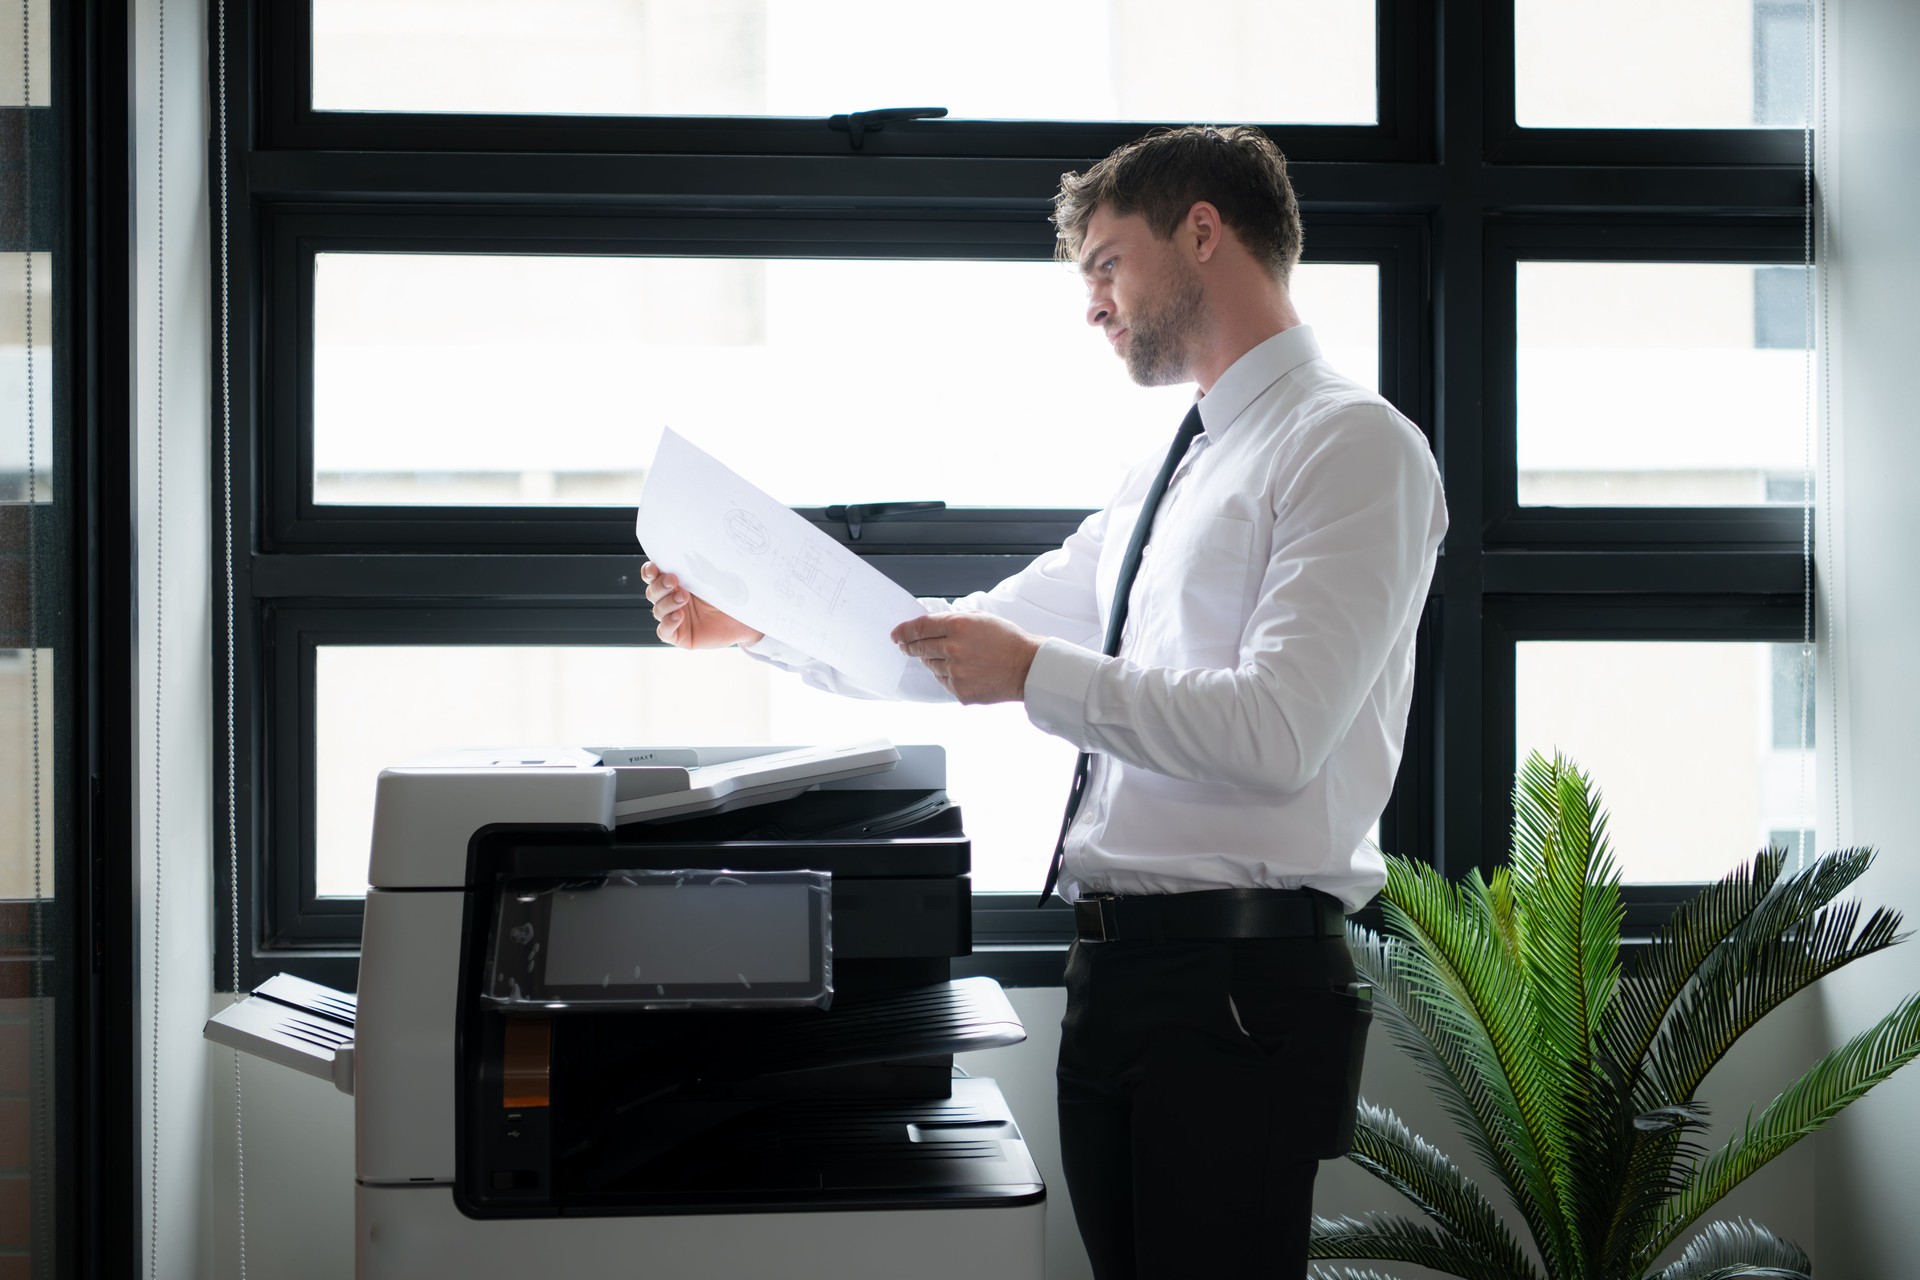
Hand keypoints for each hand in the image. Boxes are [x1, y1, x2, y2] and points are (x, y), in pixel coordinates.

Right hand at [641, 561, 762, 649]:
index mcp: (677, 583)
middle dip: (660, 585)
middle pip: (653, 592)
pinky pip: (664, 631)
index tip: (654, 567)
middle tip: (674, 580)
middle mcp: (671, 600)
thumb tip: (691, 554)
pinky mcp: (679, 635)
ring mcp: (673, 617)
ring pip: (658, 610)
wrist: (744, 620)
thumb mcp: (715, 580)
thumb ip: (700, 570)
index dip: (649, 571)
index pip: (654, 576)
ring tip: (683, 598)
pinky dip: (668, 623)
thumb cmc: (729, 597)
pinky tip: (679, 616)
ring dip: (667, 602)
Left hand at [892, 613, 1040, 704]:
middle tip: (906, 646)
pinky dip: (948, 676)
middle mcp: (953, 649)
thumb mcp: (980, 618)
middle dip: (910, 646)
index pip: (919, 628)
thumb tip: (928, 625)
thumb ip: (952, 620)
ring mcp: (955, 672)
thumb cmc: (1007, 641)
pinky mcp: (960, 691)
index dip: (903, 631)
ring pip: (930, 666)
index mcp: (958, 626)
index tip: (896, 635)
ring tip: (953, 657)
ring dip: (934, 660)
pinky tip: (964, 671)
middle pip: (919, 647)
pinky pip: (943, 681)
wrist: (1027, 668)